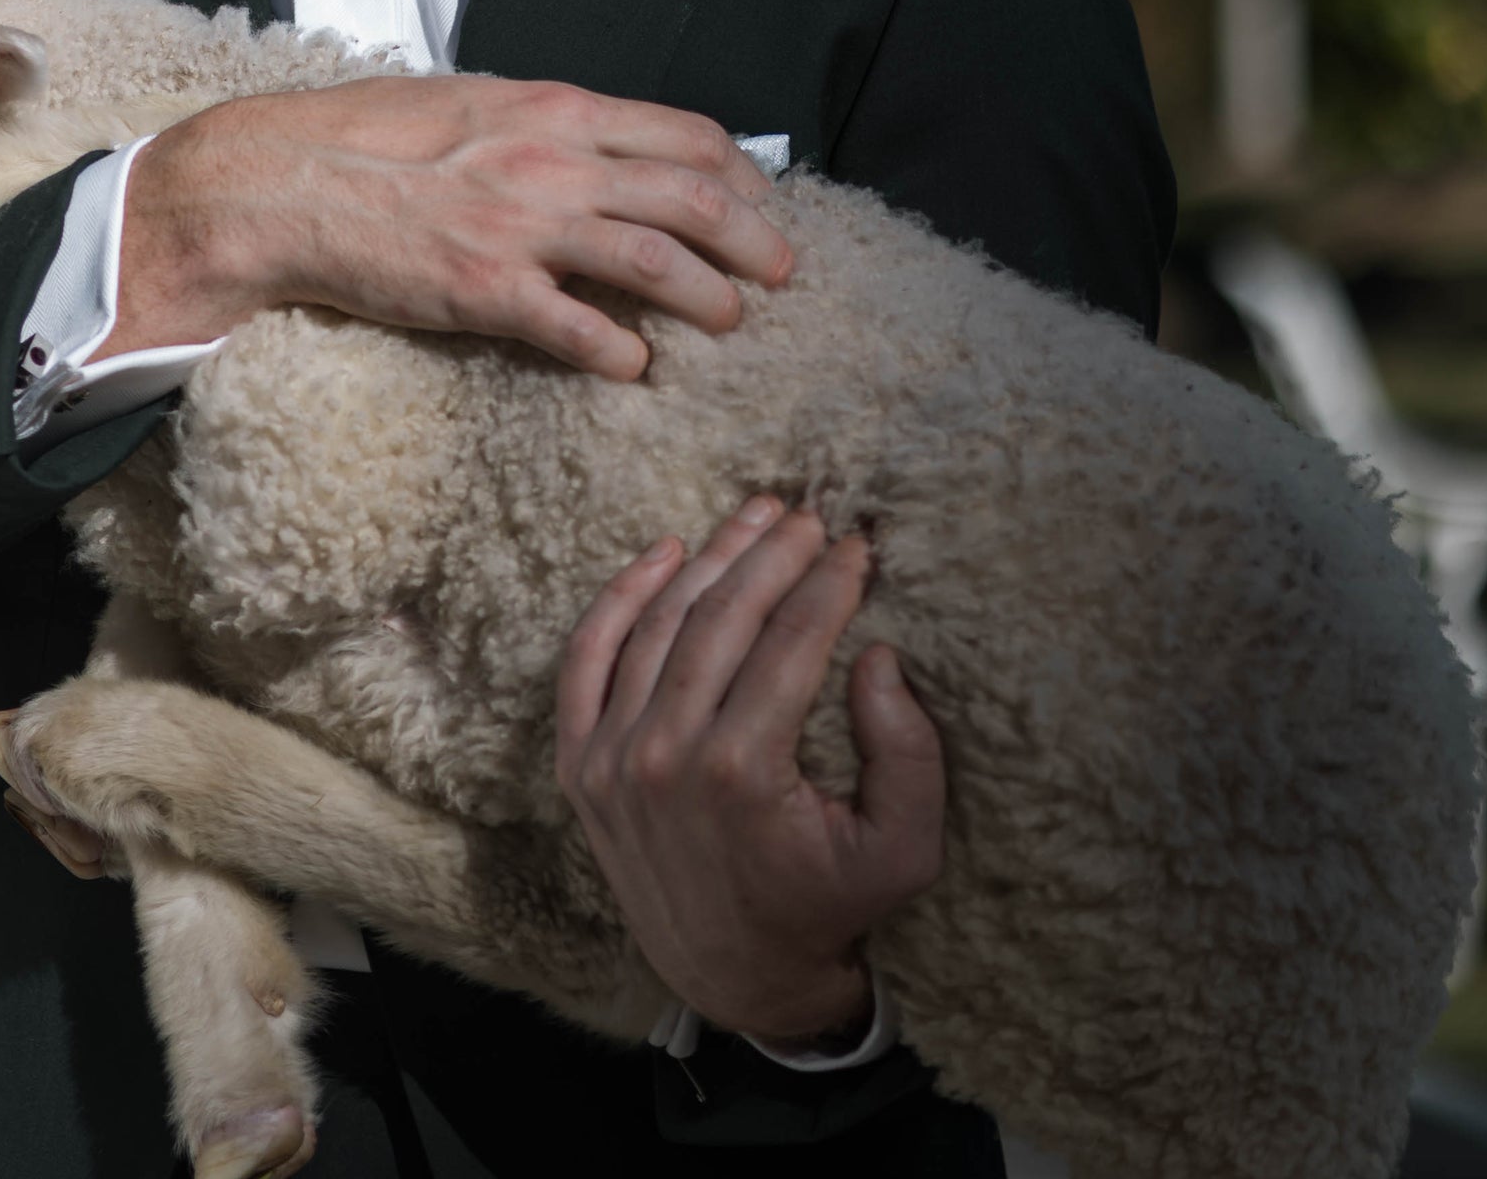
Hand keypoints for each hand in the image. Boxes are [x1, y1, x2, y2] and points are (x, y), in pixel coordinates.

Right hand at [117, 74, 792, 379]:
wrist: (276, 183)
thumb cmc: (360, 139)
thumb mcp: (465, 104)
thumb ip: (536, 124)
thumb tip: (589, 144)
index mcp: (550, 108)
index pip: (685, 134)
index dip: (740, 174)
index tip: (757, 203)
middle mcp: (551, 161)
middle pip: (695, 198)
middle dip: (756, 241)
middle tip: (781, 275)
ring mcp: (521, 228)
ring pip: (659, 264)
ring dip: (713, 299)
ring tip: (732, 323)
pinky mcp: (485, 292)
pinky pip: (583, 331)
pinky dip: (624, 355)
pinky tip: (636, 369)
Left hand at [554, 498, 943, 1048]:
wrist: (733, 972)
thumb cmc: (826, 904)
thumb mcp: (903, 849)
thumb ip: (907, 754)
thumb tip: (878, 657)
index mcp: (742, 772)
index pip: (790, 643)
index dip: (828, 584)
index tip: (857, 544)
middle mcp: (664, 755)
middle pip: (720, 620)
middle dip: (771, 557)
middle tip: (808, 514)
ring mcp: (610, 757)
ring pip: (657, 627)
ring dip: (707, 561)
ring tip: (753, 517)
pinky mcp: (578, 762)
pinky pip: (587, 659)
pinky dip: (619, 598)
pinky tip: (662, 552)